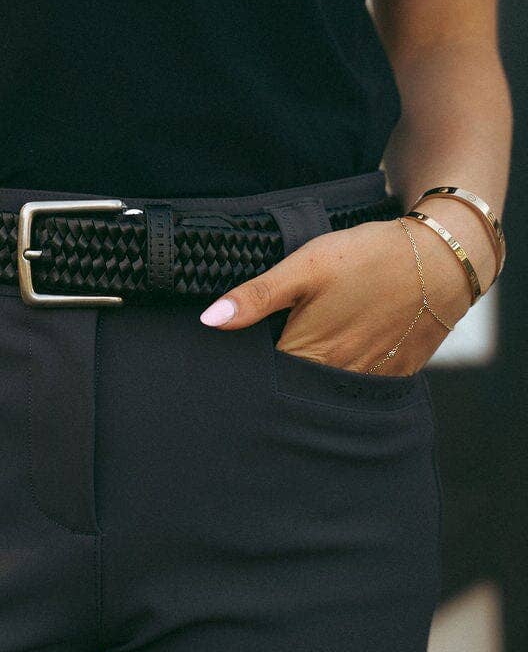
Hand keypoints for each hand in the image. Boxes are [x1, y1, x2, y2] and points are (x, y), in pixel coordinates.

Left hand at [198, 216, 477, 375]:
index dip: (248, 369)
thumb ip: (256, 296)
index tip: (240, 357)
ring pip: (327, 392)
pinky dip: (346, 377)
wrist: (441, 260)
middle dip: (279, 379)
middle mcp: (338, 378)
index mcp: (308, 355)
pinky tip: (343, 354)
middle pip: (294, 390)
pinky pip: (360, 389)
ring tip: (311, 350)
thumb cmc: (370, 258)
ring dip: (312, 380)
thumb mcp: (305, 267)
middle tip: (273, 350)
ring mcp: (368, 380)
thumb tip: (210, 320)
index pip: (263, 380)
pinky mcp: (394, 376)